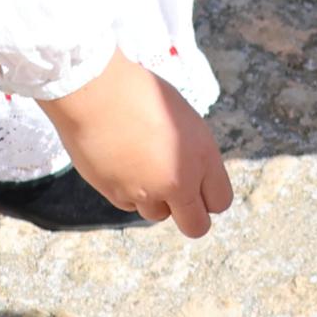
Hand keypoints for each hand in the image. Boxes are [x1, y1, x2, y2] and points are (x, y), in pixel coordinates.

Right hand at [34, 53, 233, 237]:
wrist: (95, 91)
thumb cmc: (140, 92)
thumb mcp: (181, 118)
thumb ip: (191, 151)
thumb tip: (191, 174)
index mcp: (202, 156)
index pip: (220, 201)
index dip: (210, 197)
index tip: (200, 188)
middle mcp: (178, 180)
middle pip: (196, 226)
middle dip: (191, 217)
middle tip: (179, 198)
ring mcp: (145, 191)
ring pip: (158, 215)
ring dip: (155, 200)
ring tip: (143, 167)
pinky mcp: (115, 194)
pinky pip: (129, 205)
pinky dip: (128, 192)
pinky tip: (122, 164)